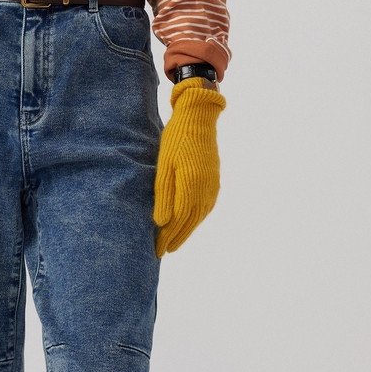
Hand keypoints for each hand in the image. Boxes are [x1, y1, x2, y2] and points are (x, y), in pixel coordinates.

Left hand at [153, 77, 225, 255]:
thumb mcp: (163, 166)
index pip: (176, 221)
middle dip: (175, 239)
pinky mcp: (214, 184)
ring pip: (198, 218)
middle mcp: (205, 191)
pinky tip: (188, 224)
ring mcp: (212, 188)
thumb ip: (164, 196)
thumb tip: (162, 223)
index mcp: (190, 187)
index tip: (156, 250)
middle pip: (188, 223)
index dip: (166, 238)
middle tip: (162, 252)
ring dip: (186, 232)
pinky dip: (195, 220)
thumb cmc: (176, 140)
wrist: (199, 119)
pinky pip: (204, 209)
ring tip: (173, 243)